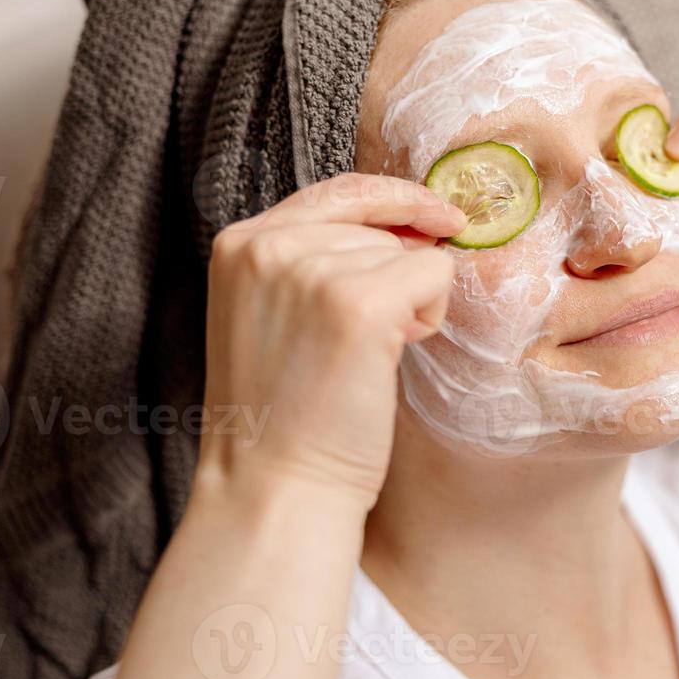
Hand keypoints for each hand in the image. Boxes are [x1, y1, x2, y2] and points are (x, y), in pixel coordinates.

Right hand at [198, 173, 466, 504]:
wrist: (275, 487)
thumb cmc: (287, 414)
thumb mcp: (277, 313)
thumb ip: (320, 259)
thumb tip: (416, 227)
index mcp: (239, 243)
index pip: (338, 191)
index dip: (396, 200)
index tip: (438, 215)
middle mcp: (268, 245)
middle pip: (379, 227)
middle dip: (396, 278)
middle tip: (364, 345)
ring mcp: (311, 270)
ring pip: (411, 253)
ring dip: (411, 303)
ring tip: (365, 359)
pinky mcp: (358, 303)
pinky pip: (435, 274)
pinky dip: (433, 313)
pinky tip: (396, 353)